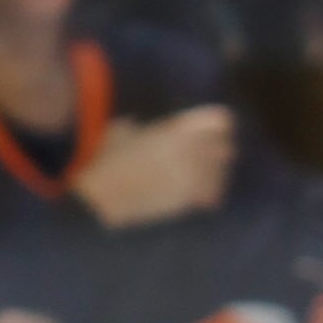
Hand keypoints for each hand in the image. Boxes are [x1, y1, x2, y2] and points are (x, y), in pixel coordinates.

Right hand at [74, 107, 234, 228]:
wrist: (97, 197)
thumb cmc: (103, 160)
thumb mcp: (122, 130)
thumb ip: (143, 125)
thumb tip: (140, 125)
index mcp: (177, 129)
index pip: (219, 121)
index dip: (218, 126)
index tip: (212, 131)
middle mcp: (189, 151)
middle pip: (225, 147)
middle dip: (219, 151)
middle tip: (212, 156)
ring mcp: (189, 177)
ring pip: (222, 172)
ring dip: (216, 173)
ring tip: (206, 177)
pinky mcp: (184, 201)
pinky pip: (212, 195)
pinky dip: (210, 195)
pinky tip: (200, 198)